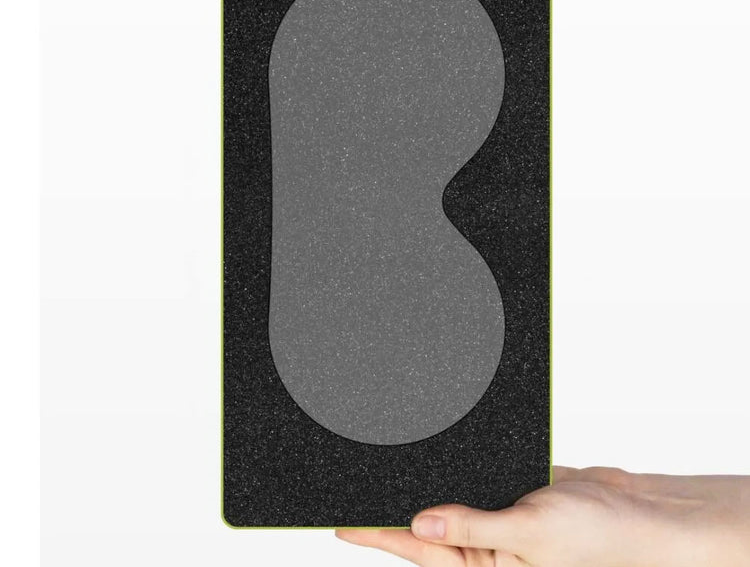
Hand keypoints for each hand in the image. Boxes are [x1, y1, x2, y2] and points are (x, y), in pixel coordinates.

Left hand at [336, 466, 749, 565]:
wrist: (635, 511)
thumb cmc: (595, 537)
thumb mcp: (531, 535)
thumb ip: (473, 527)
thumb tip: (419, 523)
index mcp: (483, 566)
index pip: (418, 550)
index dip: (378, 536)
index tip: (341, 522)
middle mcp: (482, 545)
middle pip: (425, 525)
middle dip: (392, 507)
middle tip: (352, 483)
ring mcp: (493, 518)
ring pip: (444, 499)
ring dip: (420, 484)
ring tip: (382, 464)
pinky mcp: (507, 492)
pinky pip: (470, 480)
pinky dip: (451, 465)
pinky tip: (432, 448)